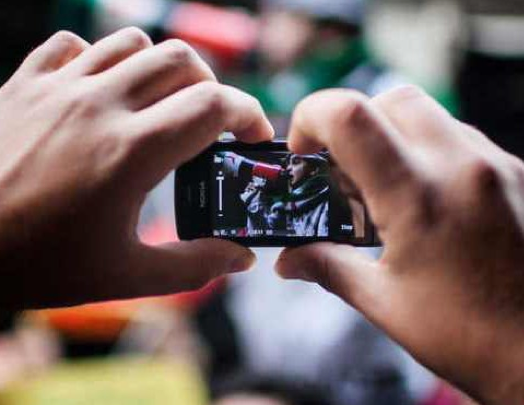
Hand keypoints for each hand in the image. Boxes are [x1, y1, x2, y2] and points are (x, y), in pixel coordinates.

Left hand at [0, 28, 272, 309]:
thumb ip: (195, 266)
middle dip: (212, 88)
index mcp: (131, 152)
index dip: (248, 115)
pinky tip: (102, 94)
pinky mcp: (24, 83)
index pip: (214, 105)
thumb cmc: (36, 264)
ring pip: (133, 42)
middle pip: (183, 60)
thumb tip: (241, 258)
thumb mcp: (125, 275)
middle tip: (211, 124)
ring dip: (161, 69)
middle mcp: (99, 106)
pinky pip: (75, 45)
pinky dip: (102, 60)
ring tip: (160, 105)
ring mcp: (58, 88)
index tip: (254, 138)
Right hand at [276, 87, 523, 404]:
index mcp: (419, 196)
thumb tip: (289, 262)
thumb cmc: (473, 337)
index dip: (312, 118)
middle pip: (392, 99)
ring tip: (391, 192)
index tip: (306, 149)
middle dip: (356, 124)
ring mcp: (502, 167)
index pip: (350, 116)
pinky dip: (437, 156)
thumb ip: (329, 268)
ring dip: (398, 140)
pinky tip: (436, 202)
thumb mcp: (386, 304)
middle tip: (346, 171)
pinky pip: (470, 143)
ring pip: (434, 118)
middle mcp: (464, 166)